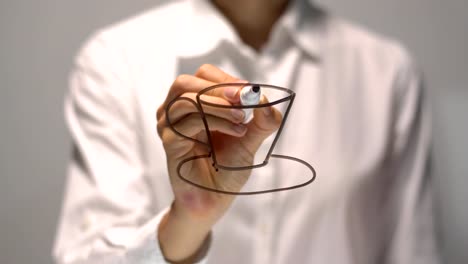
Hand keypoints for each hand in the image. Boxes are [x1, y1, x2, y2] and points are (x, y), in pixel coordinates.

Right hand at [156, 64, 281, 261]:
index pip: (204, 76)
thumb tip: (266, 99)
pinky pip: (188, 121)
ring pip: (187, 99)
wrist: (215, 199)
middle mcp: (176, 112)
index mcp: (193, 104)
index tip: (249, 91)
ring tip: (242, 120)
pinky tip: (236, 132)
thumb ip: (262, 121)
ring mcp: (169, 126)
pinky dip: (216, 121)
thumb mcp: (250, 140)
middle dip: (219, 88)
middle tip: (243, 99)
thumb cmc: (227, 168)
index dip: (226, 80)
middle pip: (186, 82)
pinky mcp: (170, 142)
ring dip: (219, 106)